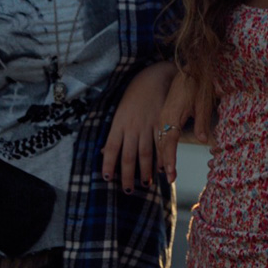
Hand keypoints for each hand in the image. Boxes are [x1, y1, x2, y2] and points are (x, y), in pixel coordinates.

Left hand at [100, 62, 178, 190]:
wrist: (154, 77)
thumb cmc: (134, 96)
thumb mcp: (120, 113)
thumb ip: (114, 134)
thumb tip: (104, 153)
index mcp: (119, 123)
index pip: (111, 147)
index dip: (108, 163)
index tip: (107, 179)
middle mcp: (133, 126)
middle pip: (128, 155)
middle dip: (127, 175)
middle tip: (127, 190)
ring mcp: (148, 126)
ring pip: (145, 153)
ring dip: (145, 171)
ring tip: (145, 184)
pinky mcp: (162, 124)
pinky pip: (161, 144)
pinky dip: (162, 158)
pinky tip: (162, 169)